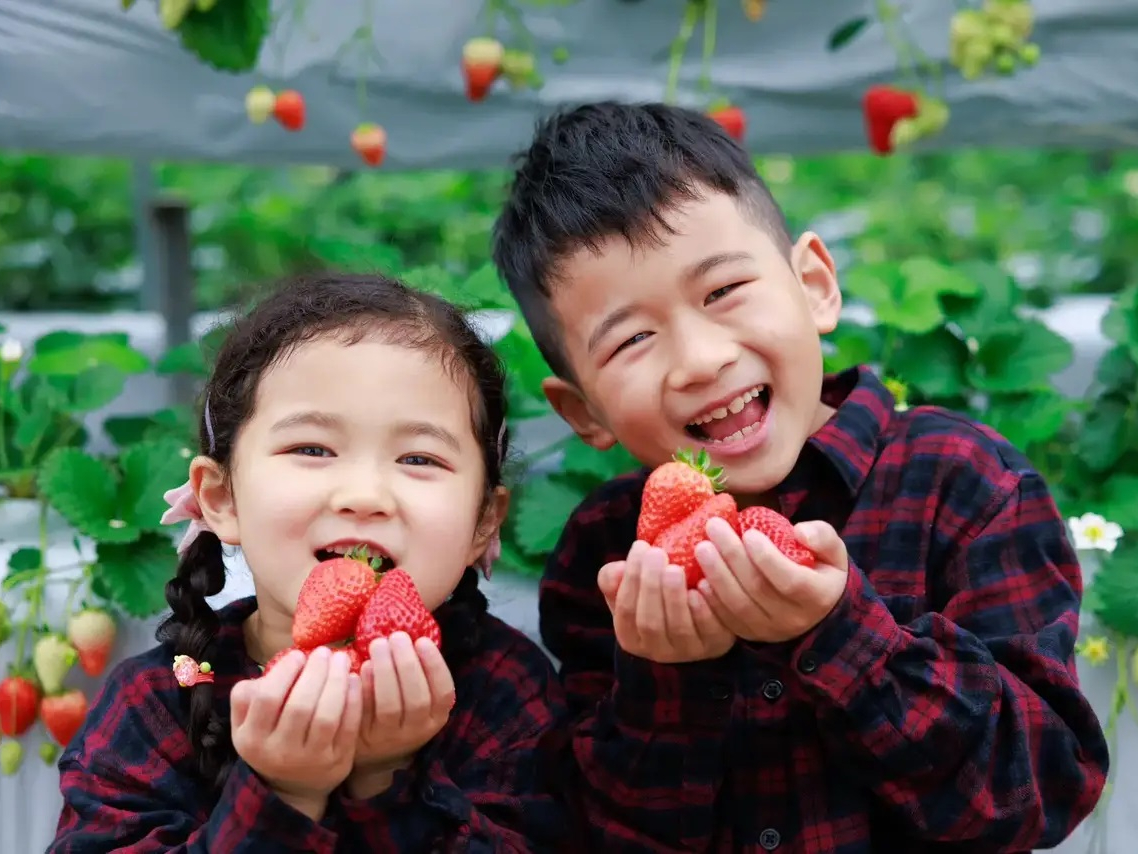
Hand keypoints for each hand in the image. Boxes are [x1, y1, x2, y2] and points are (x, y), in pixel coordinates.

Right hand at [230, 646, 361, 817]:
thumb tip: (273, 667)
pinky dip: (353, 699)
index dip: (285, 672)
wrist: (294, 785)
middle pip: (300, 706)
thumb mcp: (246, 723)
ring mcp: (311, 760)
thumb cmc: (270, 739)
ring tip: (341, 660)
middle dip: (316, 673)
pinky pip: (348, 726)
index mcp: (252, 738)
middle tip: (325, 652)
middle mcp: (280, 752)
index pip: (267, 699)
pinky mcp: (337, 761)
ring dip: (336, 682)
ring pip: (327, 716)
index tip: (299, 654)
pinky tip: (354, 679)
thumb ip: (247, 696)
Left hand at [350, 632, 453, 790]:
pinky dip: (365, 687)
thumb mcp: (419, 696)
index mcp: (437, 716)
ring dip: (385, 671)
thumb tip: (412, 631)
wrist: (374, 750)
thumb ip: (418, 671)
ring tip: (378, 643)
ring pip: (390, 706)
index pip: (443, 692)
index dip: (434, 666)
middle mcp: (417, 730)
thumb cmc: (400, 708)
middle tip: (396, 636)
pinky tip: (363, 666)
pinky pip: (365, 712)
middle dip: (407, 664)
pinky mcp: (364, 739)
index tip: (422, 640)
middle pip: (416, 699)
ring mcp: (390, 738)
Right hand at [597, 539, 734, 663]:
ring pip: (679, 627)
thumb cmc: (657, 593)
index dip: (631, 579)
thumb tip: (616, 571)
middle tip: (656, 553)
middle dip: (651, 586)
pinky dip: (704, 609)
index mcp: (631, 638)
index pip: (626, 611)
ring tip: (675, 569)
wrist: (700, 609)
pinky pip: (709, 630)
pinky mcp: (715, 645)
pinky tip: (702, 585)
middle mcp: (656, 650)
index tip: (640, 547)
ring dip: (675, 597)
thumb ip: (614, 577)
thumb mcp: (631, 586)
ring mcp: (687, 651)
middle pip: (650, 622)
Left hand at [694, 517, 848, 642]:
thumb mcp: (833, 551)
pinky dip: (710, 599)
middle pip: (757, 589)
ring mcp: (769, 630)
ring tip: (701, 547)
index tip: (749, 532)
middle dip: (732, 556)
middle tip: (713, 527)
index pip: (790, 580)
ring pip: (738, 604)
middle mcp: (793, 618)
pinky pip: (726, 619)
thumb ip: (822, 536)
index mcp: (817, 596)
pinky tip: (699, 577)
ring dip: (716, 574)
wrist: (817, 610)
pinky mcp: (749, 634)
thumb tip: (799, 532)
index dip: (767, 557)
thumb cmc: (821, 570)